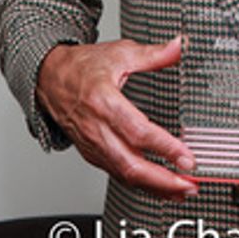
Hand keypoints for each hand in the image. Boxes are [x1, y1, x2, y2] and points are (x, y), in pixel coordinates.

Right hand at [37, 37, 197, 200]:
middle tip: (189, 185)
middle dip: (162, 180)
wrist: (49, 78)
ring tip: (182, 190)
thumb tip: (179, 46)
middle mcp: (96, 128)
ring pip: (124, 175)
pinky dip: (140, 185)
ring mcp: (92, 144)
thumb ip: (153, 54)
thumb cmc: (82, 67)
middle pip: (130, 164)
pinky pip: (117, 174)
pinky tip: (160, 188)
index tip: (187, 159)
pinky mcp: (91, 153)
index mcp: (103, 100)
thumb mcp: (119, 53)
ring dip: (154, 187)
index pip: (137, 131)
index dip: (164, 148)